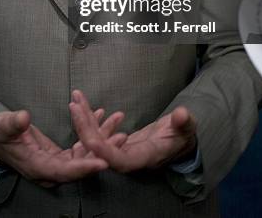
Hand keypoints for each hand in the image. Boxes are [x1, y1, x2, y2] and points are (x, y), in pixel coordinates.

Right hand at [0, 106, 125, 186]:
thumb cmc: (0, 133)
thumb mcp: (3, 126)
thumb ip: (13, 123)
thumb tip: (23, 118)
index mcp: (38, 167)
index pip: (65, 171)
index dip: (84, 167)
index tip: (103, 162)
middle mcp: (50, 169)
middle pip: (81, 165)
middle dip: (102, 151)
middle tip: (122, 136)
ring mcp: (57, 163)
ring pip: (84, 154)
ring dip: (102, 138)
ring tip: (118, 120)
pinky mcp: (60, 156)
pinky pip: (81, 146)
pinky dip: (92, 132)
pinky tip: (102, 114)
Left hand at [70, 90, 196, 172]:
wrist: (177, 138)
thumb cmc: (183, 133)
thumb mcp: (187, 127)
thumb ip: (184, 122)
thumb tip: (182, 114)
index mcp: (146, 157)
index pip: (123, 161)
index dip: (107, 153)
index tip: (91, 140)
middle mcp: (129, 157)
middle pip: (102, 150)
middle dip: (86, 130)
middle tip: (74, 107)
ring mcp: (121, 149)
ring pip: (97, 139)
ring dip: (84, 120)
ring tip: (75, 99)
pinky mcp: (116, 141)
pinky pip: (99, 132)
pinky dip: (90, 117)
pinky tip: (81, 102)